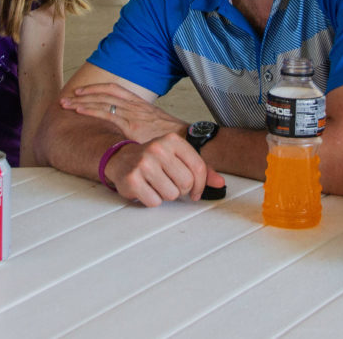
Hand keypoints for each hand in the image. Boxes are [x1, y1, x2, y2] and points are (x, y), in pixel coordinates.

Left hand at [61, 82, 186, 142]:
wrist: (188, 140)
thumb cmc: (174, 137)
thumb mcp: (157, 125)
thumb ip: (144, 125)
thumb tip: (134, 131)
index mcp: (140, 103)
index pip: (115, 90)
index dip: (97, 89)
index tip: (82, 91)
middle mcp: (135, 105)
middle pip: (104, 93)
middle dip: (84, 94)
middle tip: (67, 97)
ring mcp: (132, 114)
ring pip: (102, 101)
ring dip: (82, 101)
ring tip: (66, 104)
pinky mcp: (131, 125)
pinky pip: (107, 114)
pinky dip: (91, 110)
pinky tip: (79, 111)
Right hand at [104, 133, 224, 206]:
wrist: (121, 159)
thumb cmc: (154, 159)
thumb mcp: (178, 157)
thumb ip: (202, 169)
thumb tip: (220, 183)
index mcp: (172, 140)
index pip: (198, 167)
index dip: (201, 185)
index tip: (196, 192)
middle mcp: (157, 148)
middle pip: (186, 183)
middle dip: (181, 189)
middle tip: (170, 183)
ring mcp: (143, 163)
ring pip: (171, 194)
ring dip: (166, 195)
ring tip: (156, 184)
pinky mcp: (132, 179)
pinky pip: (154, 201)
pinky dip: (152, 200)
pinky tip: (146, 188)